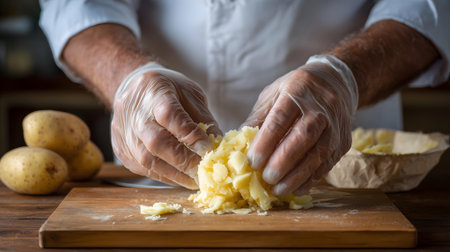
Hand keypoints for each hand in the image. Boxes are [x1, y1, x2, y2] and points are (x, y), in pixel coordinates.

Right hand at [111, 62, 220, 188]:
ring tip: (196, 180)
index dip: (189, 134)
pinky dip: (165, 176)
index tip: (209, 149)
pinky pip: (144, 168)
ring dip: (175, 174)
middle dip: (184, 160)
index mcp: (155, 92)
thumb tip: (219, 147)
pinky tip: (181, 177)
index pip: (170, 115)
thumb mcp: (191, 94)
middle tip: (204, 172)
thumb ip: (204, 119)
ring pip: (147, 160)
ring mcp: (125, 134)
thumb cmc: (169, 90)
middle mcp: (135, 114)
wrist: (134, 88)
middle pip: (157, 141)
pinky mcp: (122, 151)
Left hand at [244, 55, 357, 195]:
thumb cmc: (296, 91)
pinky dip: (311, 179)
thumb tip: (239, 146)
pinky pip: (328, 164)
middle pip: (303, 137)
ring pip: (319, 154)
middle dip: (283, 162)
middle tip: (266, 178)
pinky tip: (296, 188)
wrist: (335, 82)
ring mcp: (336, 125)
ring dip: (297, 176)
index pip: (281, 118)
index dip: (266, 142)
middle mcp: (321, 107)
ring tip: (278, 189)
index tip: (253, 161)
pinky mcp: (344, 142)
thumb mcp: (273, 94)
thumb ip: (258, 119)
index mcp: (298, 90)